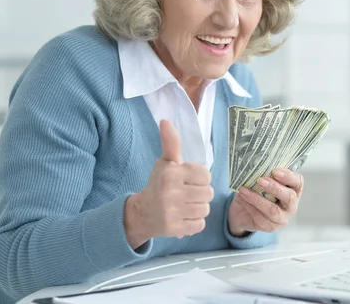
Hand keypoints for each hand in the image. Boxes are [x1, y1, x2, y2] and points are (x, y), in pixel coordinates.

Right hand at [124, 120, 213, 248]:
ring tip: (185, 205)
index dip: (200, 178)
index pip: (206, 175)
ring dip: (198, 208)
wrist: (142, 214)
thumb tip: (165, 121)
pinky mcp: (174, 229)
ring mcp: (172, 212)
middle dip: (200, 194)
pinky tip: (183, 217)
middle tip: (187, 194)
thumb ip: (171, 143)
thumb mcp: (165, 162)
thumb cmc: (158, 184)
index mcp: (171, 172)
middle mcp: (170, 192)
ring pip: (205, 209)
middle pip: (208, 193)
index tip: (189, 180)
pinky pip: (200, 224)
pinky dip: (194, 222)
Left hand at [228, 169, 302, 236]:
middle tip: (260, 180)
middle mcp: (291, 205)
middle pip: (289, 197)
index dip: (289, 176)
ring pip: (273, 210)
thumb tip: (255, 165)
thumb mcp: (261, 181)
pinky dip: (249, 206)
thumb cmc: (256, 192)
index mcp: (293, 190)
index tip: (276, 171)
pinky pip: (260, 217)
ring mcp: (282, 218)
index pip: (298, 182)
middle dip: (274, 188)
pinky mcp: (270, 227)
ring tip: (244, 190)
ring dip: (257, 199)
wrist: (243, 212)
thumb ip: (264, 174)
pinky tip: (242, 198)